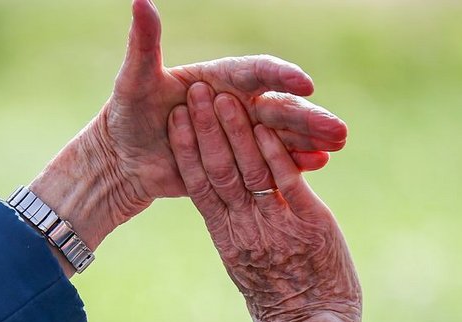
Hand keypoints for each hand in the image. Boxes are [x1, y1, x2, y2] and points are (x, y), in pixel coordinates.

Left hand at [96, 0, 348, 213]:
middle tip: (337, 126)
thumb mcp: (134, 79)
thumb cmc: (128, 113)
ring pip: (281, 135)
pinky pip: (269, 164)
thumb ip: (145, 44)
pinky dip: (293, 164)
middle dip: (308, 116)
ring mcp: (240, 136)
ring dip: (310, 139)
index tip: (303, 83)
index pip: (257, 71)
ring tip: (336, 145)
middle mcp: (238, 104)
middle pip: (279, 107)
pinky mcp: (237, 163)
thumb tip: (140, 1)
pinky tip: (317, 166)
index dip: (281, 76)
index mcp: (221, 78)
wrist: (124, 158)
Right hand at [169, 83, 362, 321]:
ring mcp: (276, 223)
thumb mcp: (248, 270)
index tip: (176, 121)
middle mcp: (245, 228)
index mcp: (227, 239)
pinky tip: (265, 125)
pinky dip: (275, 151)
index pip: (199, 187)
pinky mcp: (309, 221)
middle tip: (194, 92)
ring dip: (235, 131)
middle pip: (218, 171)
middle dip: (205, 129)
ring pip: (248, 169)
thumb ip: (238, 238)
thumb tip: (228, 216)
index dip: (186, 151)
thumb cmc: (284, 307)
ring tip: (225, 97)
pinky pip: (286, 181)